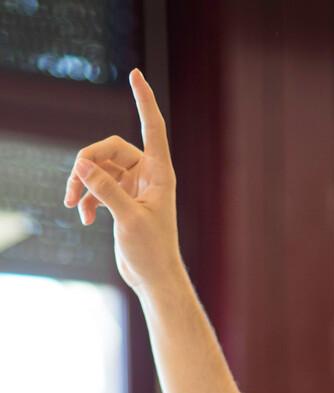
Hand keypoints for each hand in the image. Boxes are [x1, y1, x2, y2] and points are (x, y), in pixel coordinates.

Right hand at [63, 68, 181, 295]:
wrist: (154, 278)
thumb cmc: (151, 251)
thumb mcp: (127, 219)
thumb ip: (105, 188)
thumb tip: (81, 162)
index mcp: (160, 173)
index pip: (153, 127)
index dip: (144, 100)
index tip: (135, 73)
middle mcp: (148, 175)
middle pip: (109, 149)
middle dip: (87, 165)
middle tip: (73, 190)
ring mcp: (134, 187)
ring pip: (99, 169)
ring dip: (83, 185)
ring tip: (74, 206)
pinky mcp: (122, 200)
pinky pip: (98, 187)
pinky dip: (89, 199)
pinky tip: (85, 219)